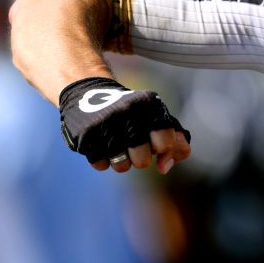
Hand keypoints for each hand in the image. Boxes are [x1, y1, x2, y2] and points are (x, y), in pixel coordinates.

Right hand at [58, 77, 191, 174]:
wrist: (89, 94)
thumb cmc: (134, 113)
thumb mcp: (158, 118)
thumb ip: (177, 143)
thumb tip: (165, 168)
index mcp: (150, 104)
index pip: (166, 143)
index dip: (162, 148)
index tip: (156, 141)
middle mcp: (127, 112)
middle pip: (143, 161)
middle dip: (141, 158)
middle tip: (135, 145)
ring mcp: (105, 123)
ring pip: (122, 166)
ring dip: (122, 162)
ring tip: (119, 146)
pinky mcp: (85, 135)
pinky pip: (101, 165)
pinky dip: (103, 160)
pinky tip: (102, 144)